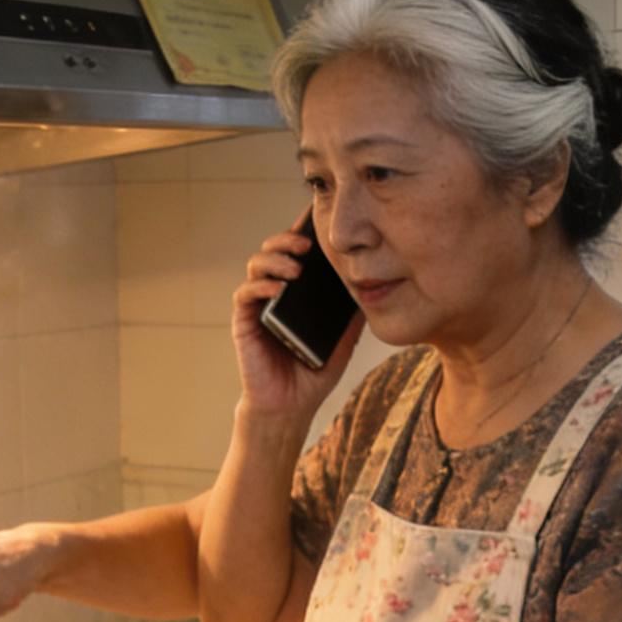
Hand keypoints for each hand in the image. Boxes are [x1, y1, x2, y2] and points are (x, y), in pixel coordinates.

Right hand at [230, 218, 364, 421]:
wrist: (292, 405)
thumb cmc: (315, 370)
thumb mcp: (344, 337)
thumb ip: (353, 312)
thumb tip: (376, 284)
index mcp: (298, 290)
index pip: (298, 251)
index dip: (304, 230)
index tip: (318, 216)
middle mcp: (275, 290)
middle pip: (274, 248)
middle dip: (289, 239)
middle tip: (308, 244)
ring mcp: (259, 304)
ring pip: (257, 264)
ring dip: (275, 259)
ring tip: (296, 267)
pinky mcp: (245, 321)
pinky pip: (245, 293)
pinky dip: (260, 285)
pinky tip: (279, 288)